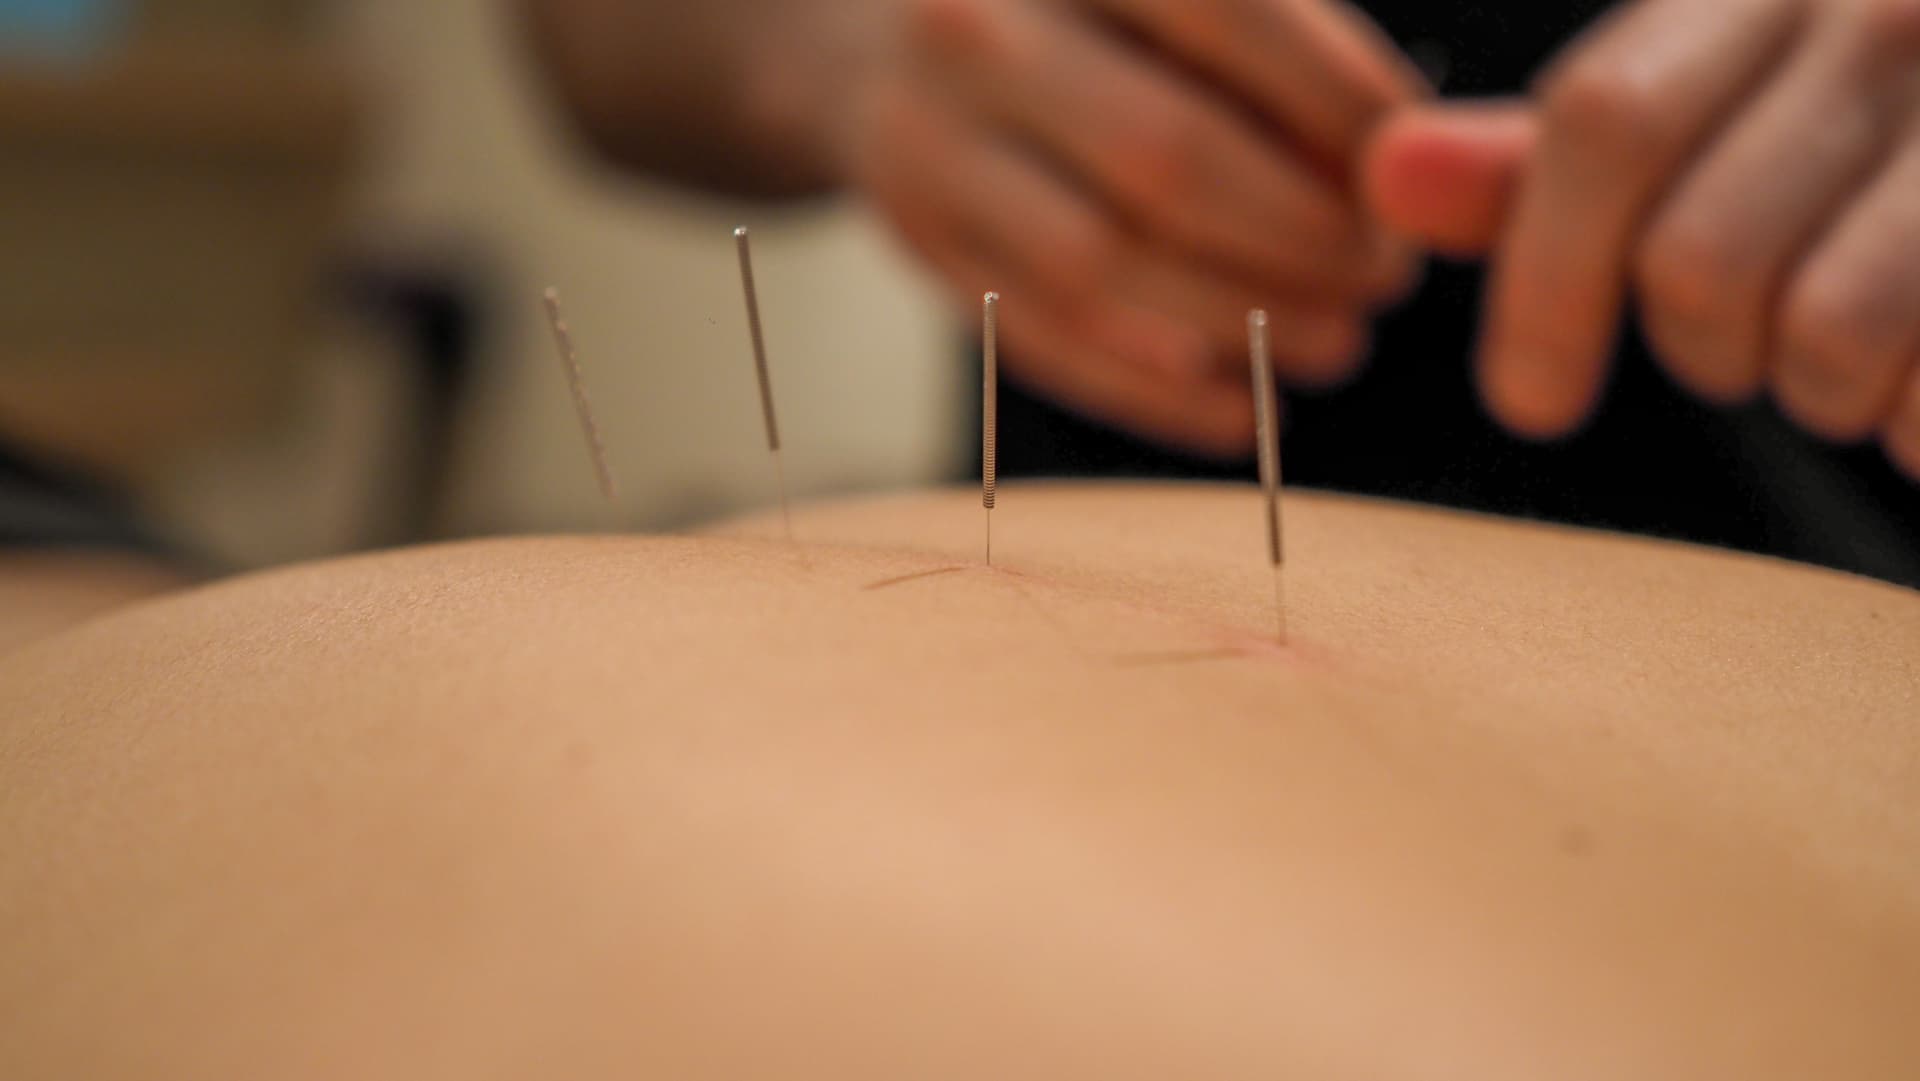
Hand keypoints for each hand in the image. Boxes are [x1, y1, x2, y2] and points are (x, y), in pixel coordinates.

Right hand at [835, 0, 1421, 453]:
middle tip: (1381, 278)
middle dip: (1303, 236)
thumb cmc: (1075, 19)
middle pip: (1168, 158)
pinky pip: (1042, 340)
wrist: (874, 48)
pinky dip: (1153, 392)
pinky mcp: (919, 245)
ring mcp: (930, 144)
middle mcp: (981, 32)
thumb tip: (1399, 169)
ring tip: (1334, 344)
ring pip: (1102, 266)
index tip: (1414, 172)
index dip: (1344, 107)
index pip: (1231, 16)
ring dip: (1240, 325)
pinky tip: (1237, 409)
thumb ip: (1270, 51)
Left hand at [1365, 0, 1919, 479]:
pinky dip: (1919, 422)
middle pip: (1698, 258)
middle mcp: (1895, 13)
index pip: (1605, 123)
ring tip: (1859, 348)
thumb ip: (1553, 162)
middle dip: (1704, 352)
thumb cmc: (1878, 151)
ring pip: (1821, 335)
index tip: (1531, 400)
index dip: (1543, 282)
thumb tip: (1386, 178)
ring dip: (1818, 390)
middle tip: (1755, 345)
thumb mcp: (1708, 116)